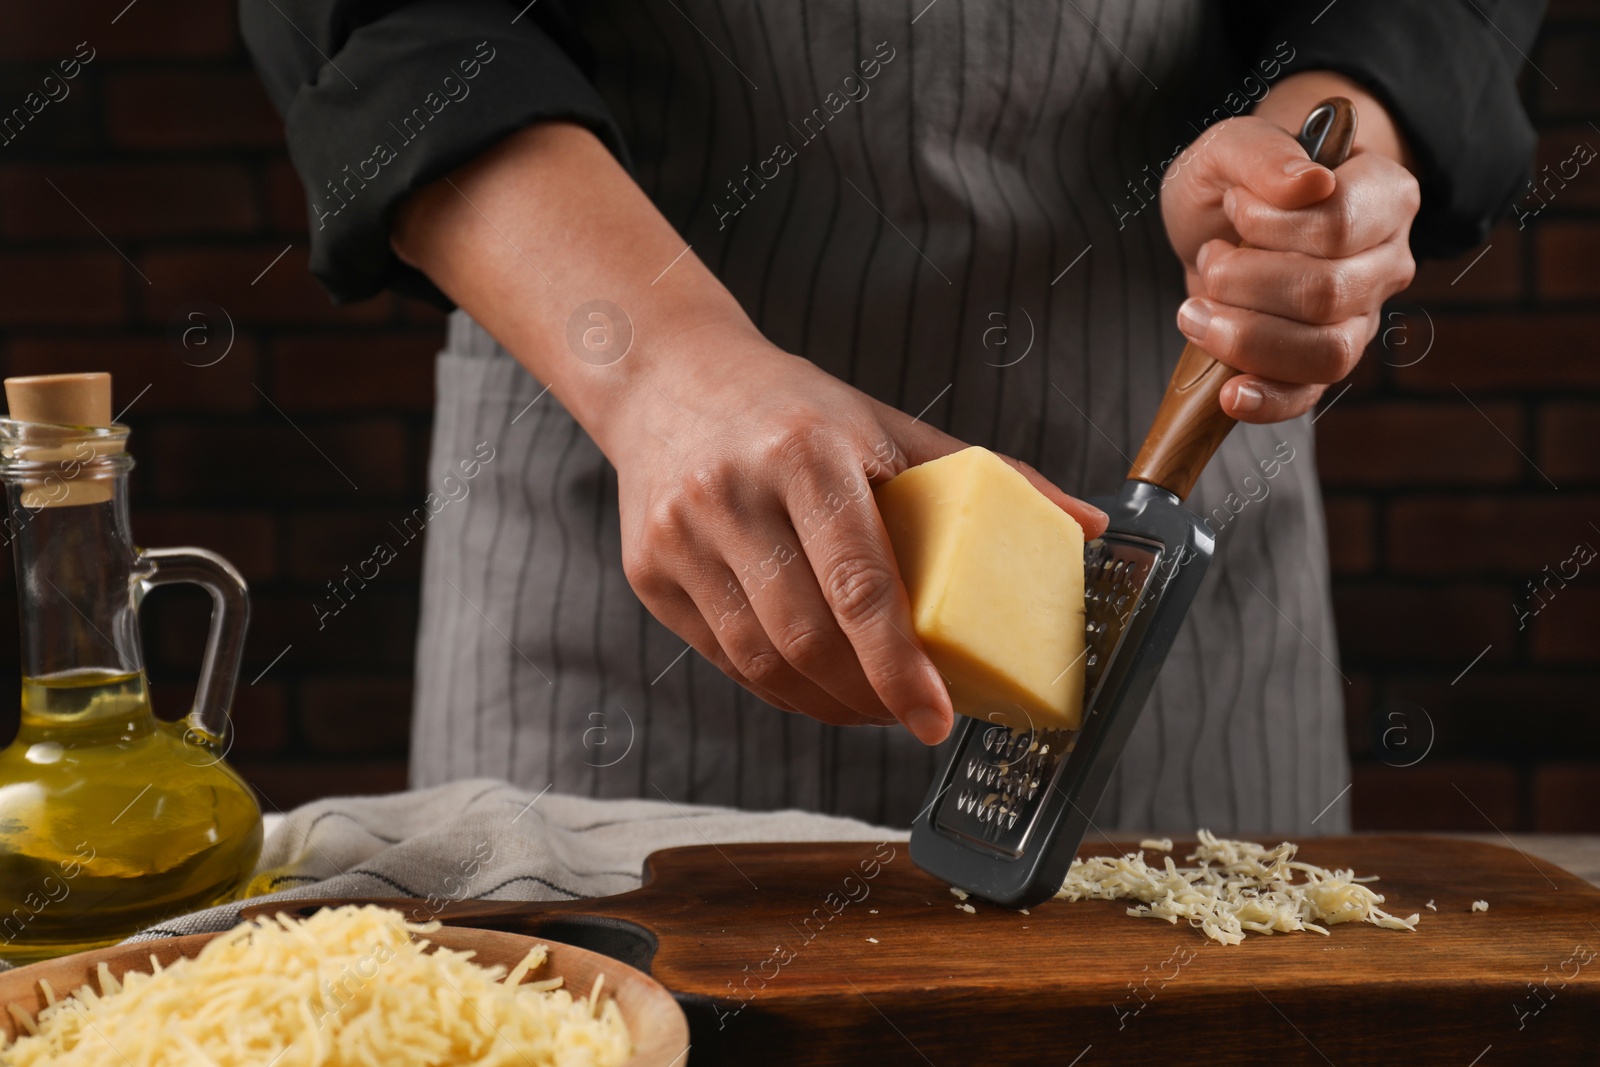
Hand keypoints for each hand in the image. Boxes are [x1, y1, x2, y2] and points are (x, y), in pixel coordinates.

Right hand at [609, 322, 1107, 743]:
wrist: (667, 377)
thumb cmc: (795, 408)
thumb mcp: (888, 424)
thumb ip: (987, 476)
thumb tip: (1090, 525)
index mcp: (805, 451)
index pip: (859, 584)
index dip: (901, 666)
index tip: (937, 719)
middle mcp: (734, 493)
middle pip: (807, 638)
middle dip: (869, 697)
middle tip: (914, 715)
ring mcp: (680, 536)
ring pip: (760, 661)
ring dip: (826, 703)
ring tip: (871, 705)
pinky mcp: (648, 572)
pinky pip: (723, 658)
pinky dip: (778, 687)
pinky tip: (817, 684)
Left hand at [1160, 76, 1419, 422]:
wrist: (1218, 224)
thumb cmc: (1236, 182)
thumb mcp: (1231, 145)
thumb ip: (1265, 153)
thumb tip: (1310, 184)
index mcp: (1384, 196)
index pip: (1338, 225)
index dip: (1269, 226)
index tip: (1234, 208)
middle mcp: (1386, 262)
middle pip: (1328, 293)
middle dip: (1245, 283)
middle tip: (1209, 260)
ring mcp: (1360, 320)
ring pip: (1326, 352)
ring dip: (1245, 338)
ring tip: (1196, 312)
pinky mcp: (1321, 365)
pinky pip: (1309, 396)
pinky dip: (1267, 400)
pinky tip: (1229, 393)